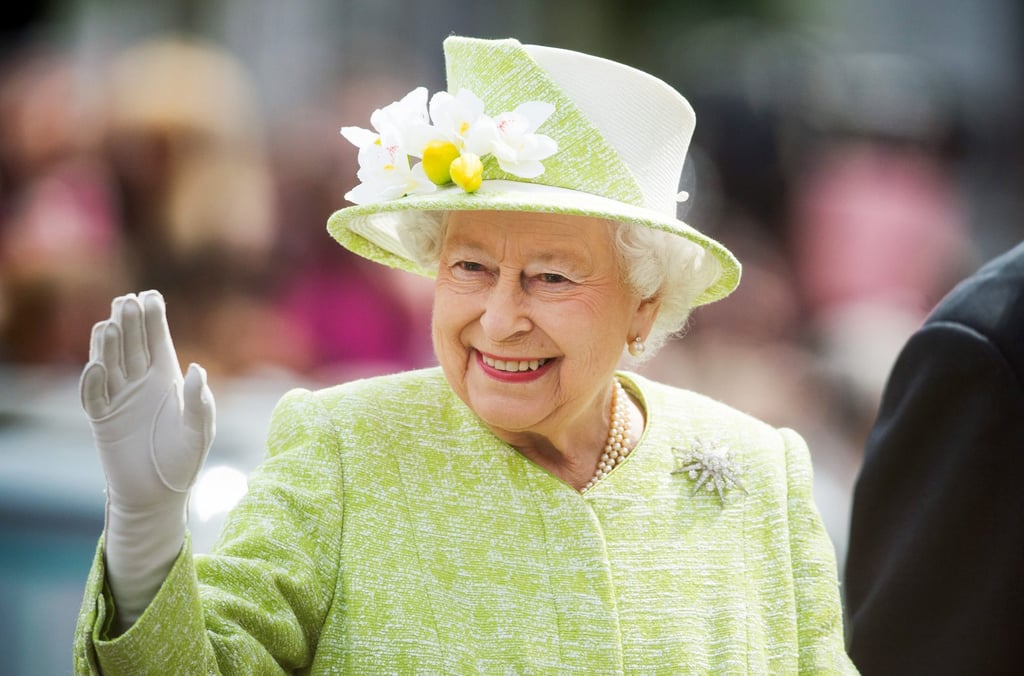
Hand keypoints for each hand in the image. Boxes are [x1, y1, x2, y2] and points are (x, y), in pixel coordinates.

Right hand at [81, 290, 214, 509]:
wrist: (158, 495)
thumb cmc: (185, 460)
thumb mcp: (199, 431)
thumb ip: (200, 402)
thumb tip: (197, 369)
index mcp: (167, 380)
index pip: (158, 342)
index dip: (154, 320)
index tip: (151, 295)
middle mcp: (141, 384)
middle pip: (132, 346)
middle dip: (130, 323)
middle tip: (127, 301)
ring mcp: (119, 399)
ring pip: (110, 364)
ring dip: (109, 345)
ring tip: (112, 323)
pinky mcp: (102, 420)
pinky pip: (94, 396)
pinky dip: (93, 381)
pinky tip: (97, 365)